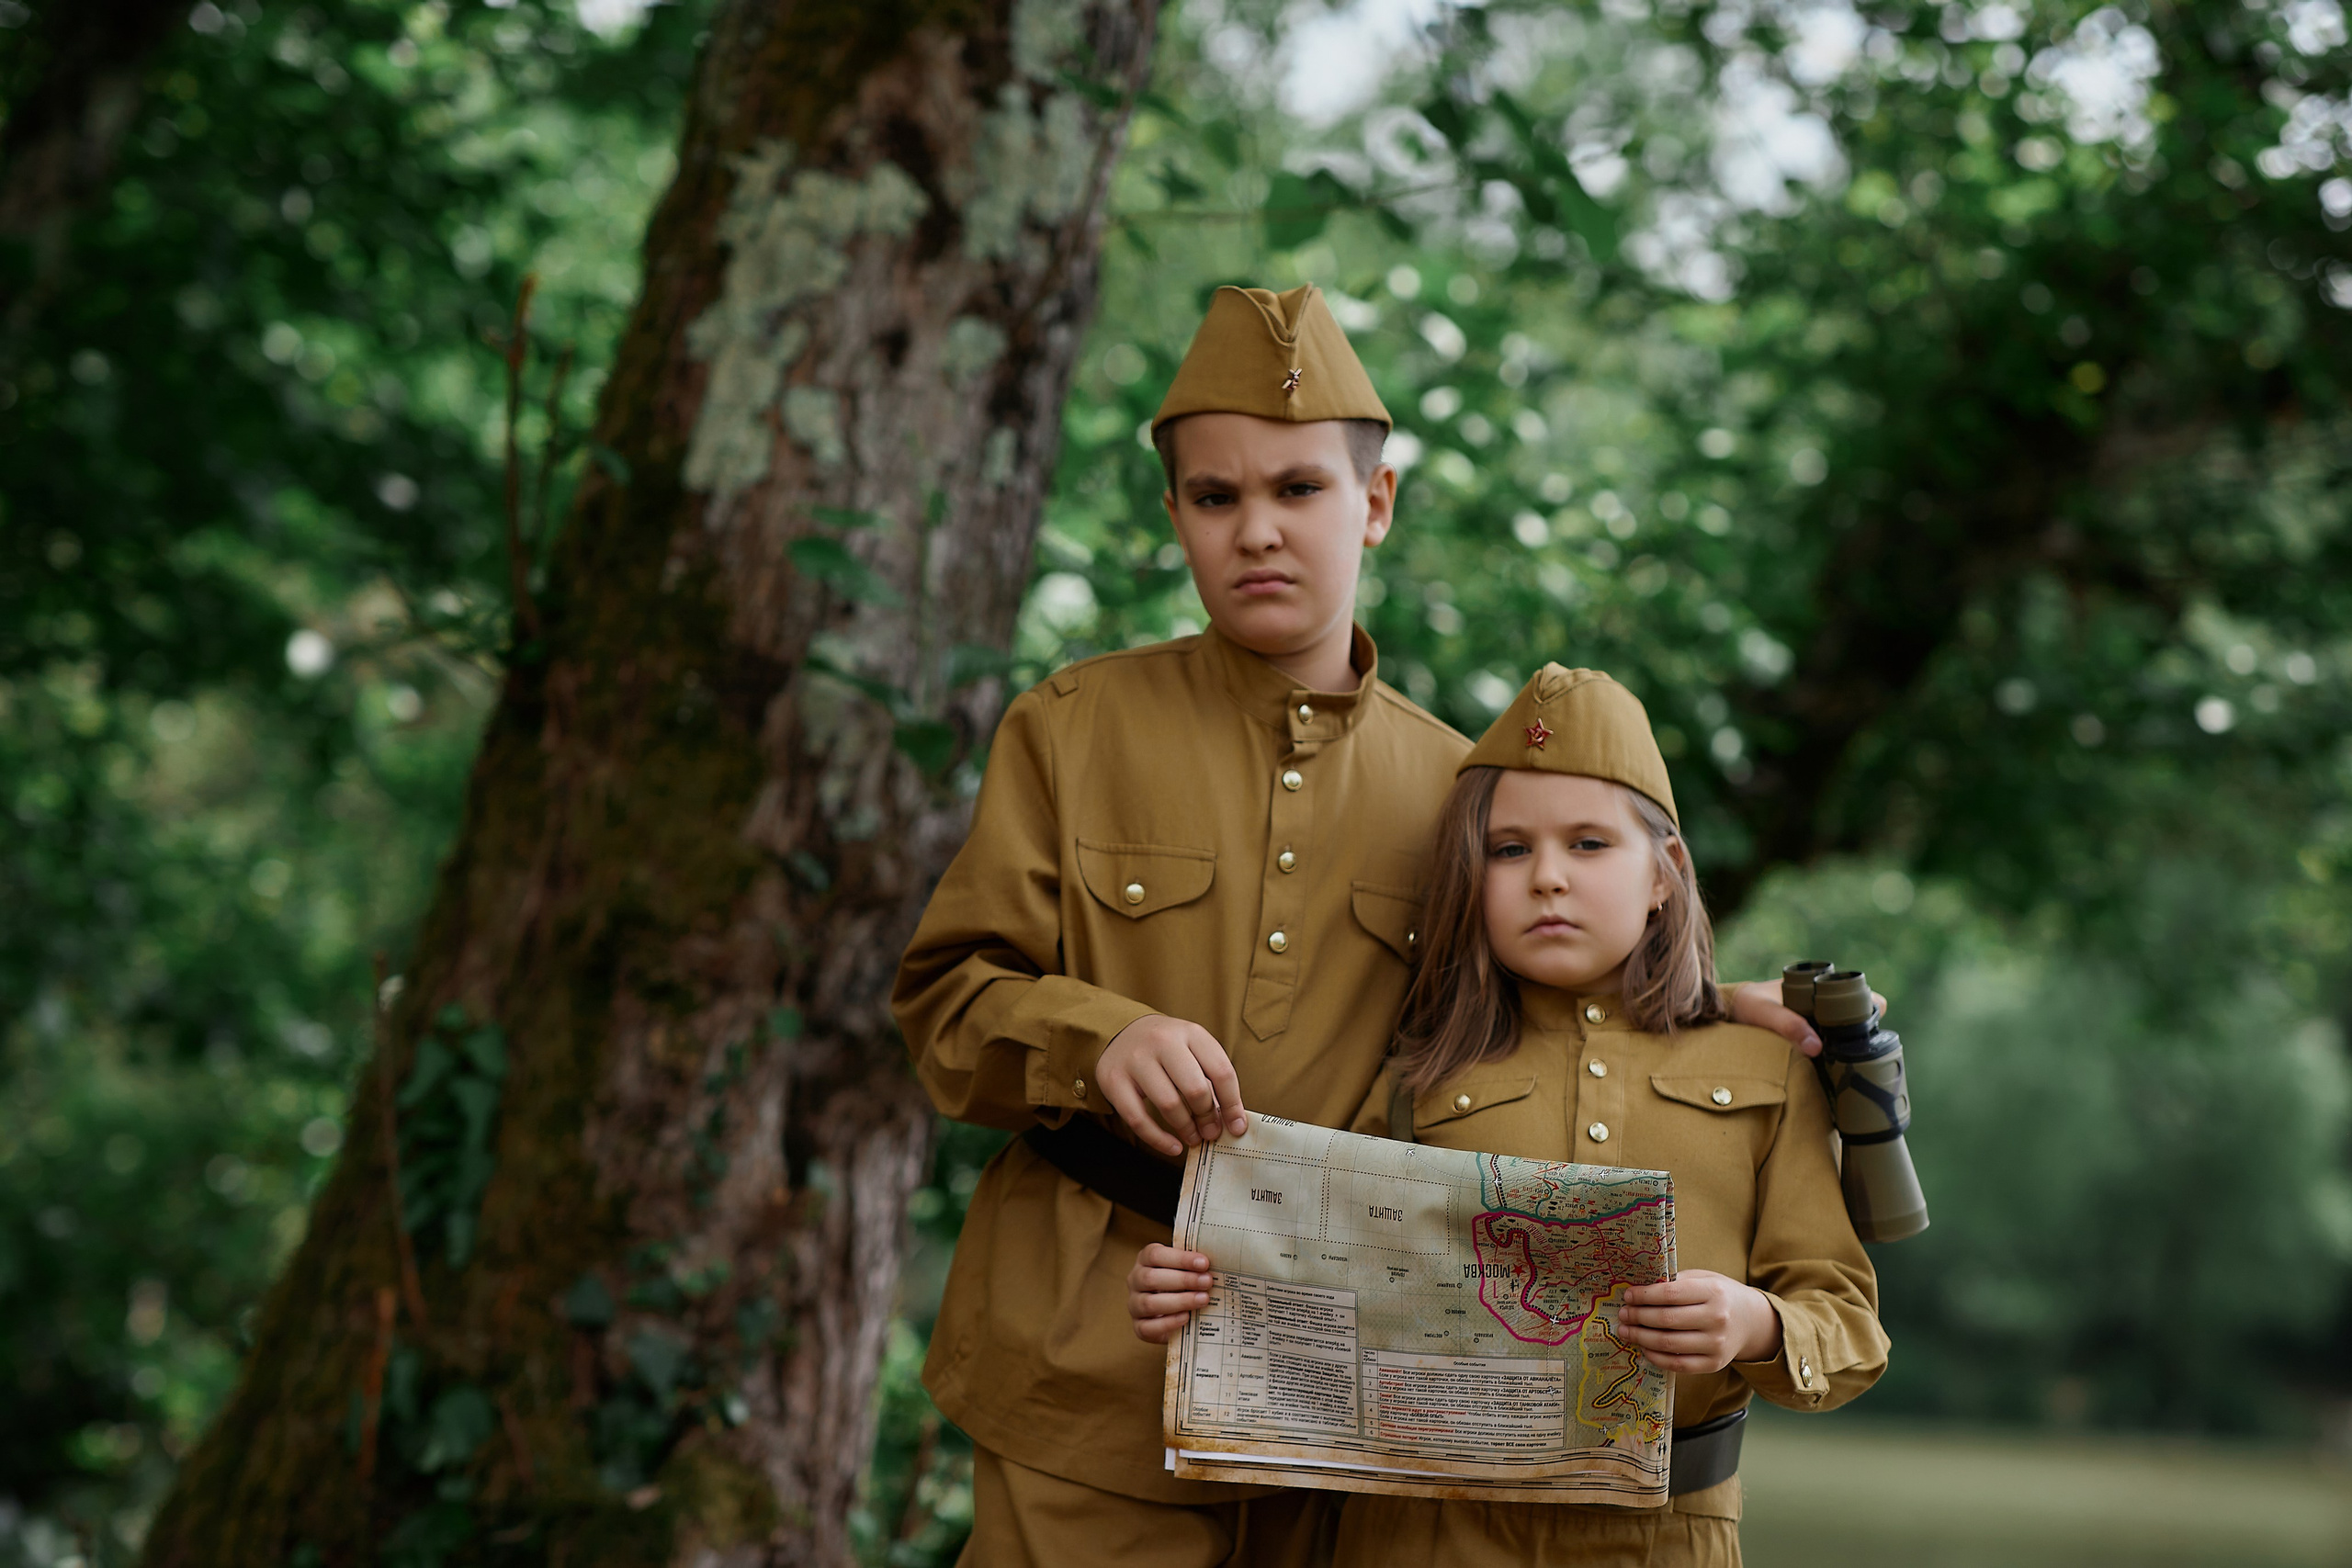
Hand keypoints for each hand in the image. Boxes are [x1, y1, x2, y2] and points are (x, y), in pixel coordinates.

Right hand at [1096, 1014, 1246, 1156]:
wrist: (1121, 1031)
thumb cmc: (1167, 1048)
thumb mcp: (1192, 1049)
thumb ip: (1210, 1079)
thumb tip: (1230, 1122)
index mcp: (1190, 1033)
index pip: (1221, 1072)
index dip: (1232, 1104)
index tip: (1237, 1127)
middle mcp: (1162, 1042)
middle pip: (1195, 1089)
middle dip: (1207, 1117)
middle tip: (1211, 1132)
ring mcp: (1136, 1060)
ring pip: (1168, 1104)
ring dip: (1186, 1129)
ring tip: (1193, 1137)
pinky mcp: (1114, 1080)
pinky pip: (1138, 1119)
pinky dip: (1159, 1139)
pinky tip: (1173, 1146)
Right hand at [1129, 1243, 1214, 1343]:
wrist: (1175, 1311)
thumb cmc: (1182, 1284)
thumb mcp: (1186, 1269)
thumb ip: (1193, 1265)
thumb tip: (1215, 1264)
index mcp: (1145, 1260)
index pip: (1155, 1255)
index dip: (1180, 1258)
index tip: (1204, 1263)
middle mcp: (1135, 1280)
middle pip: (1151, 1278)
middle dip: (1183, 1280)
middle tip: (1207, 1282)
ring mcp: (1134, 1305)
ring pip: (1149, 1303)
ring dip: (1180, 1301)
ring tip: (1203, 1299)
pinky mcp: (1139, 1327)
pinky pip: (1148, 1327)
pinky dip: (1169, 1322)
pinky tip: (1187, 1317)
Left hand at [1618, 1269, 1781, 1372]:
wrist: (1751, 1321)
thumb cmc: (1720, 1296)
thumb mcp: (1703, 1279)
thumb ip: (1676, 1283)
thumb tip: (1639, 1291)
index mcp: (1714, 1292)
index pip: (1670, 1294)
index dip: (1644, 1296)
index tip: (1628, 1295)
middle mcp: (1717, 1319)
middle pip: (1666, 1320)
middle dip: (1638, 1317)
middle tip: (1623, 1314)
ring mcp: (1717, 1344)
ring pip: (1669, 1344)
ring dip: (1641, 1338)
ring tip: (1626, 1331)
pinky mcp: (1714, 1364)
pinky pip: (1678, 1364)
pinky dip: (1656, 1357)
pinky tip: (1644, 1348)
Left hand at [1725, 980, 1889, 1058]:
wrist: (1727, 1011)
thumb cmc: (1747, 1005)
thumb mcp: (1765, 1013)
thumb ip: (1789, 1026)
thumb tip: (1817, 1047)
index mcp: (1820, 988)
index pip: (1864, 996)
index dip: (1873, 1011)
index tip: (1869, 1030)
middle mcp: (1824, 1004)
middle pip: (1859, 1019)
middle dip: (1862, 1035)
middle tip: (1858, 1054)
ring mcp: (1818, 1021)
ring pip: (1846, 1034)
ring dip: (1848, 1047)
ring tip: (1847, 1064)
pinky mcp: (1809, 1036)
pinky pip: (1830, 1044)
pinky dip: (1833, 1054)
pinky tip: (1831, 1069)